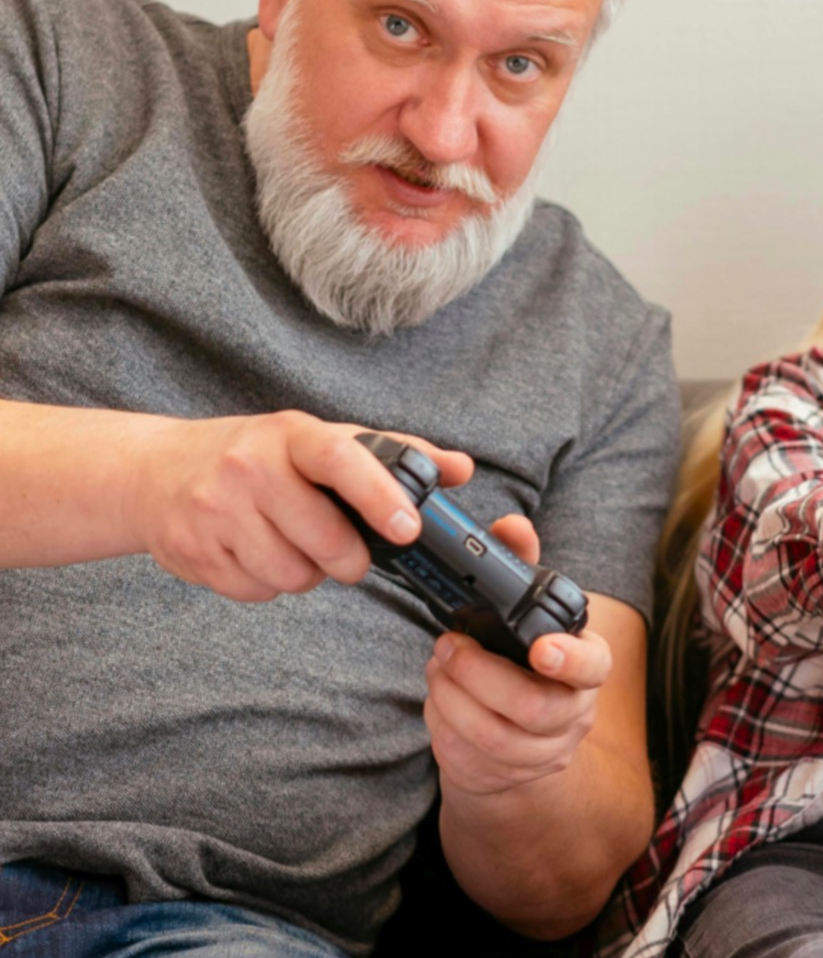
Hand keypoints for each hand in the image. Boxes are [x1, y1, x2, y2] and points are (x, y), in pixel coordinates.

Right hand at [128, 412, 471, 601]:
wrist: (157, 472)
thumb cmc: (258, 455)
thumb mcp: (320, 440)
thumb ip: (394, 455)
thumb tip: (461, 468)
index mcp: (291, 435)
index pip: (341, 459)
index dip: (379, 496)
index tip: (407, 529)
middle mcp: (249, 468)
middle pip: (323, 539)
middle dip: (349, 559)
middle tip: (349, 555)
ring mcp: (215, 512)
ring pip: (291, 574)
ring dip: (307, 573)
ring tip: (295, 545)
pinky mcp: (193, 553)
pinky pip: (256, 591)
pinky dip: (269, 584)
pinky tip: (257, 555)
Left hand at [425, 514, 609, 796]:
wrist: (518, 735)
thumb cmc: (521, 658)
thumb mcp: (525, 612)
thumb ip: (521, 565)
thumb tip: (512, 524)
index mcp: (586, 668)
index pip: (593, 666)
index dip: (569, 659)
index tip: (539, 648)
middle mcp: (572, 715)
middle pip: (530, 707)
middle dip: (479, 674)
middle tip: (448, 645)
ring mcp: (541, 754)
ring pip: (492, 736)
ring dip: (452, 697)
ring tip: (437, 666)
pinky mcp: (504, 778)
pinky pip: (466, 757)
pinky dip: (441, 722)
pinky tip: (438, 696)